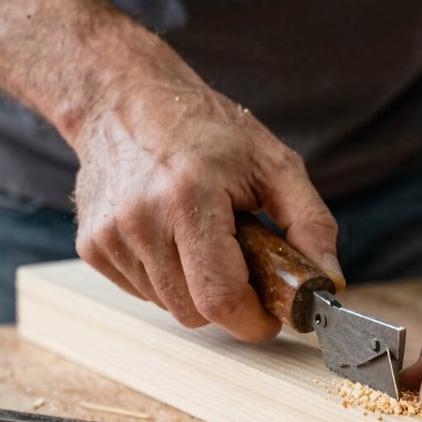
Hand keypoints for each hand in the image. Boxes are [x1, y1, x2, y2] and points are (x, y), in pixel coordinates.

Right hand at [72, 52, 341, 340]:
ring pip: (168, 306)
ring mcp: (110, 236)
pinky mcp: (92, 247)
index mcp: (190, 198)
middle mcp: (141, 221)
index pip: (220, 298)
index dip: (252, 320)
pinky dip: (166, 279)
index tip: (270, 317)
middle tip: (242, 267)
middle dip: (227, 303)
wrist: (125, 101)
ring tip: (202, 240)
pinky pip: (142, 292)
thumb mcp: (274, 163)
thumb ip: (310, 222)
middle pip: (193, 312)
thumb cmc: (206, 130)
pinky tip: (171, 239)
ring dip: (194, 289)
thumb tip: (328, 282)